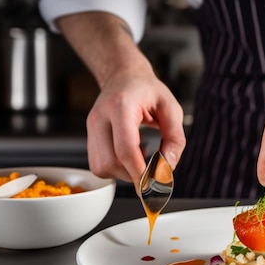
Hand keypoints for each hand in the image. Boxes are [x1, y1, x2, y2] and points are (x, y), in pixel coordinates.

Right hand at [86, 66, 185, 183]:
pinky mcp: (89, 137)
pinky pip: (99, 165)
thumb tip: (168, 167)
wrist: (124, 76)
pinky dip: (116, 169)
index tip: (152, 187)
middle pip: (111, 162)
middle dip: (134, 174)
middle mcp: (100, 117)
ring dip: (124, 173)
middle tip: (153, 170)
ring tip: (141, 158)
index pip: (125, 148)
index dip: (139, 172)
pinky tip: (130, 156)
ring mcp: (91, 127)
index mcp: (121, 106)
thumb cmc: (148, 90)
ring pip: (102, 167)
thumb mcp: (171, 108)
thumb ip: (175, 138)